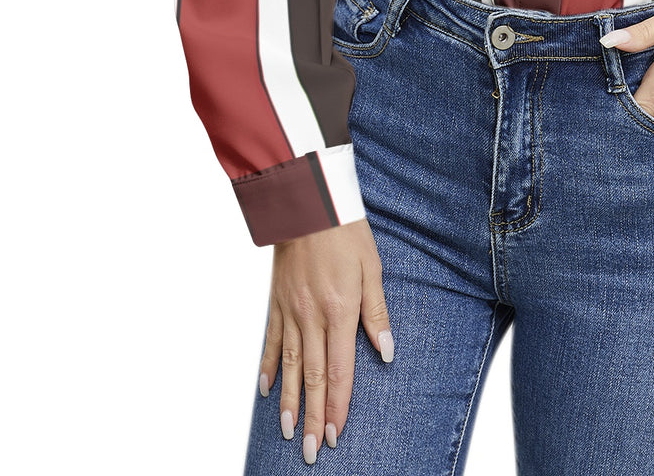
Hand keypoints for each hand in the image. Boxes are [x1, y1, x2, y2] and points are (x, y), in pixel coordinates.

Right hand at [260, 218, 392, 463]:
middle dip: (314, 417)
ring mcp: (290, 311)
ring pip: (291, 367)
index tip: (337, 433)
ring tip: (290, 433)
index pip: (340, 370)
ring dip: (290, 403)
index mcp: (339, 310)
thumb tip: (386, 350)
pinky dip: (270, 368)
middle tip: (312, 451)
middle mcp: (311, 317)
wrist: (308, 203)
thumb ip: (376, 312)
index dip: (339, 405)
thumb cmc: (345, 231)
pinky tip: (268, 391)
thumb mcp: (372, 268)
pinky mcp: (276, 302)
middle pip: (314, 377)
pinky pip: (272, 342)